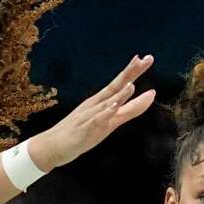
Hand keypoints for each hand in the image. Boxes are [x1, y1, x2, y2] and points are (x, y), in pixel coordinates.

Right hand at [27, 54, 156, 171]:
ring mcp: (89, 116)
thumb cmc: (82, 132)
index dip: (133, 72)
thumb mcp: (111, 120)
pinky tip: (113, 108)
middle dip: (129, 74)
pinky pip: (95, 121)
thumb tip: (151, 95)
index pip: (120, 84)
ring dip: (119, 95)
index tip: (146, 58)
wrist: (52, 146)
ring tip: (131, 84)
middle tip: (145, 59)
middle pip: (115, 87)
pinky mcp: (84, 130)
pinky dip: (104, 114)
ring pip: (106, 104)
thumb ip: (130, 109)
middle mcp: (95, 105)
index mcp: (101, 102)